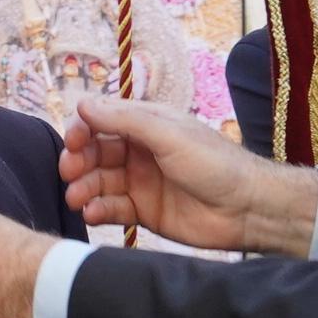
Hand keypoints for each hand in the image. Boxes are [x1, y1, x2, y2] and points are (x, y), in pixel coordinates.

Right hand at [63, 96, 317, 256]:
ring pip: (99, 182)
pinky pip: (111, 209)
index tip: (73, 141)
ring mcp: (140, 182)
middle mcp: (140, 151)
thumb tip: (83, 104)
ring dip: (83, 188)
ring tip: (77, 198)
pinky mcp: (143, 211)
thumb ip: (126, 120)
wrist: (247, 209)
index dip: (82, 129)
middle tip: (70, 172)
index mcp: (147, 125)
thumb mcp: (169, 134)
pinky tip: (93, 214)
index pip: (102, 121)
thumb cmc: (215, 164)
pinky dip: (97, 210)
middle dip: (78, 161)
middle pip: (95, 152)